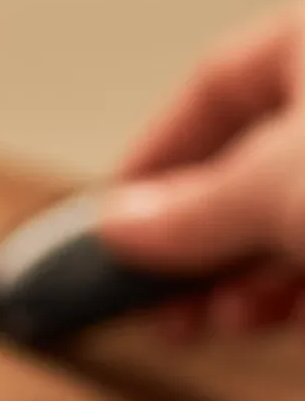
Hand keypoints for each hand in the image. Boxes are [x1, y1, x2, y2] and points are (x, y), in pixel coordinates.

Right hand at [101, 0, 304, 339]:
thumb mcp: (276, 188)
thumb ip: (192, 211)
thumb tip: (122, 224)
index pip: (218, 82)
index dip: (156, 154)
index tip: (113, 218)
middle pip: (253, 157)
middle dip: (196, 237)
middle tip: (152, 290)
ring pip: (291, 208)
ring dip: (237, 274)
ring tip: (205, 319)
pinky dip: (291, 284)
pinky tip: (265, 317)